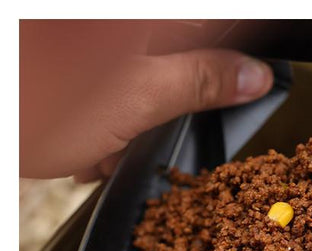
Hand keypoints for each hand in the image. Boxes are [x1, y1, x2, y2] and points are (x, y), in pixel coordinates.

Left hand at [20, 20, 272, 179]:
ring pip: (148, 81)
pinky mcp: (84, 69)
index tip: (243, 89)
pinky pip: (117, 93)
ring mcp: (102, 48)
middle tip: (147, 134)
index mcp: (146, 19)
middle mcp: (127, 27)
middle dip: (170, 105)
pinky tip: (86, 145)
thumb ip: (201, 81)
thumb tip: (254, 76)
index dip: (233, 60)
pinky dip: (109, 124)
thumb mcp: (137, 97)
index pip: (218, 27)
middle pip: (181, 56)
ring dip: (136, 124)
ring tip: (104, 147)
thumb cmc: (36, 104)